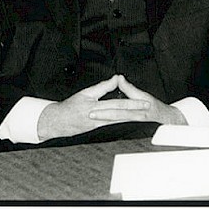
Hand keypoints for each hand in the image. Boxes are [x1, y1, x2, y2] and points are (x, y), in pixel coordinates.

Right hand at [37, 74, 185, 141]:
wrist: (58, 122)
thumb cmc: (69, 107)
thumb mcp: (84, 93)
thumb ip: (102, 87)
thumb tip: (115, 79)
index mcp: (94, 105)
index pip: (117, 103)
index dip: (132, 102)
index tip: (144, 100)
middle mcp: (98, 116)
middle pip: (121, 114)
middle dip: (137, 111)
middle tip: (150, 109)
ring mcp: (98, 124)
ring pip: (119, 120)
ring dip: (132, 118)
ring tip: (144, 116)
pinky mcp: (97, 130)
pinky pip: (113, 125)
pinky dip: (123, 123)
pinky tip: (131, 123)